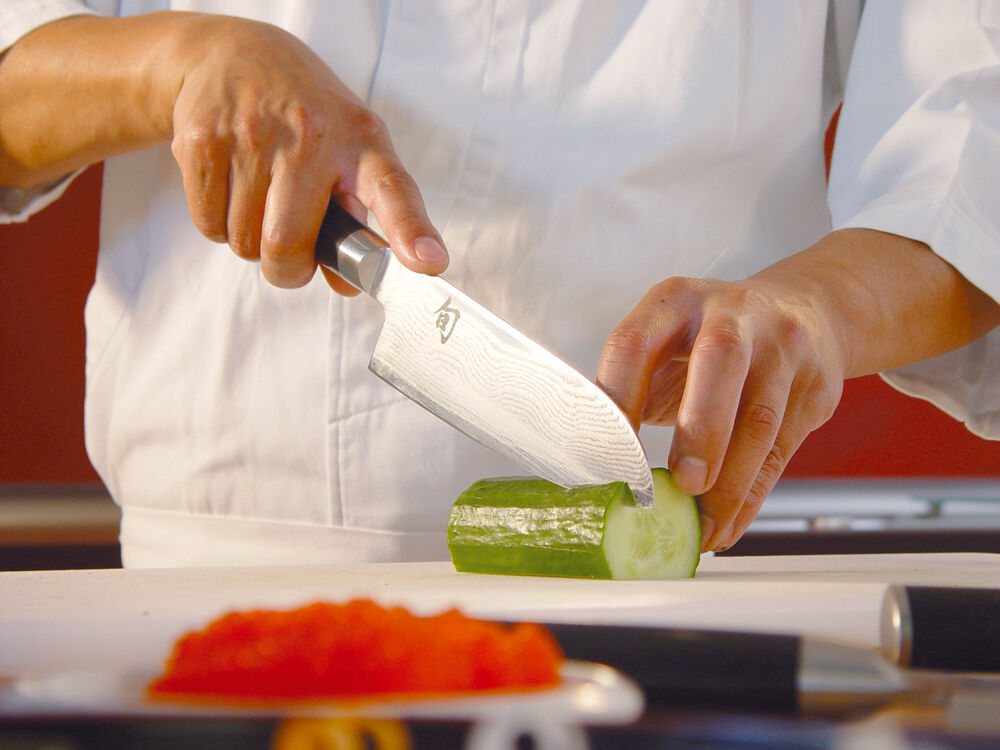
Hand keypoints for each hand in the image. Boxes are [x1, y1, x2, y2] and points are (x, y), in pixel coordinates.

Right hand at [167, 14, 446, 293]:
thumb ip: (355, 222)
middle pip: (288, 245)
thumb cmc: (307, 119)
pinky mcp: (203, 137)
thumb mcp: (349, 153)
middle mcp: (312, 133)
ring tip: (260, 202)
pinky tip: (232, 190)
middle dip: (287, 269)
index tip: (428, 263)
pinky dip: (218, 227)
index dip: (411, 232)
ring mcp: (254, 132)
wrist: (235, 54)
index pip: (393, 191)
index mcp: (362, 142)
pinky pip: (209, 225)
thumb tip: (346, 285)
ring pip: (244, 242)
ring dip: (250, 243)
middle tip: (291, 253)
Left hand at [597, 267, 845, 551]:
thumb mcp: (665, 344)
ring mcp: (782, 344)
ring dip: (729, 484)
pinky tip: (727, 525)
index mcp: (674, 300)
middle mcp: (730, 312)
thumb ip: (634, 390)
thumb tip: (601, 467)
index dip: (617, 400)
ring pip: (760, 418)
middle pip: (720, 361)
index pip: (635, 345)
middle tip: (685, 484)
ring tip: (702, 527)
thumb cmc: (709, 342)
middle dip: (701, 429)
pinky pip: (782, 450)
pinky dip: (751, 496)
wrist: (805, 310)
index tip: (610, 457)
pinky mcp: (816, 384)